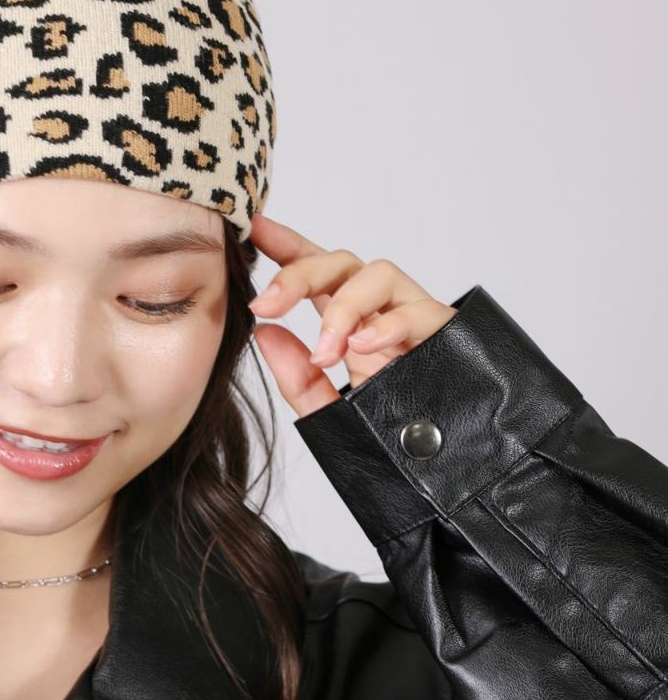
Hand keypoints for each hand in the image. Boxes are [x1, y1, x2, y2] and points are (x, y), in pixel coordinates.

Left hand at [246, 214, 458, 419]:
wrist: (441, 468)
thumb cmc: (388, 433)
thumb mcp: (329, 410)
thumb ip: (298, 378)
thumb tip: (264, 334)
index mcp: (349, 320)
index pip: (317, 271)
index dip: (286, 246)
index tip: (253, 230)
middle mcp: (380, 310)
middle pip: (341, 262)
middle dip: (299, 275)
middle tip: (265, 305)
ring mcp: (413, 317)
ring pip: (379, 274)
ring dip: (343, 307)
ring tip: (325, 351)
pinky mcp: (445, 334)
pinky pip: (419, 311)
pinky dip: (387, 325)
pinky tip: (361, 346)